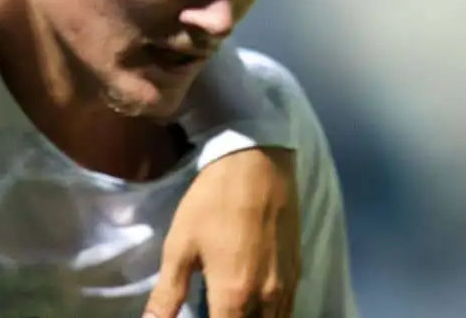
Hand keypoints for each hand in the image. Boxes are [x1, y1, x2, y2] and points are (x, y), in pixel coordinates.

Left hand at [144, 147, 300, 317]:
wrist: (257, 162)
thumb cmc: (213, 202)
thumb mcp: (180, 245)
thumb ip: (167, 293)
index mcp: (234, 296)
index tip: (197, 316)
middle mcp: (266, 299)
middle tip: (212, 310)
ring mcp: (287, 286)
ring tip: (230, 311)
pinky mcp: (298, 272)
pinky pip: (287, 310)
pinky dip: (270, 316)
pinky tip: (253, 307)